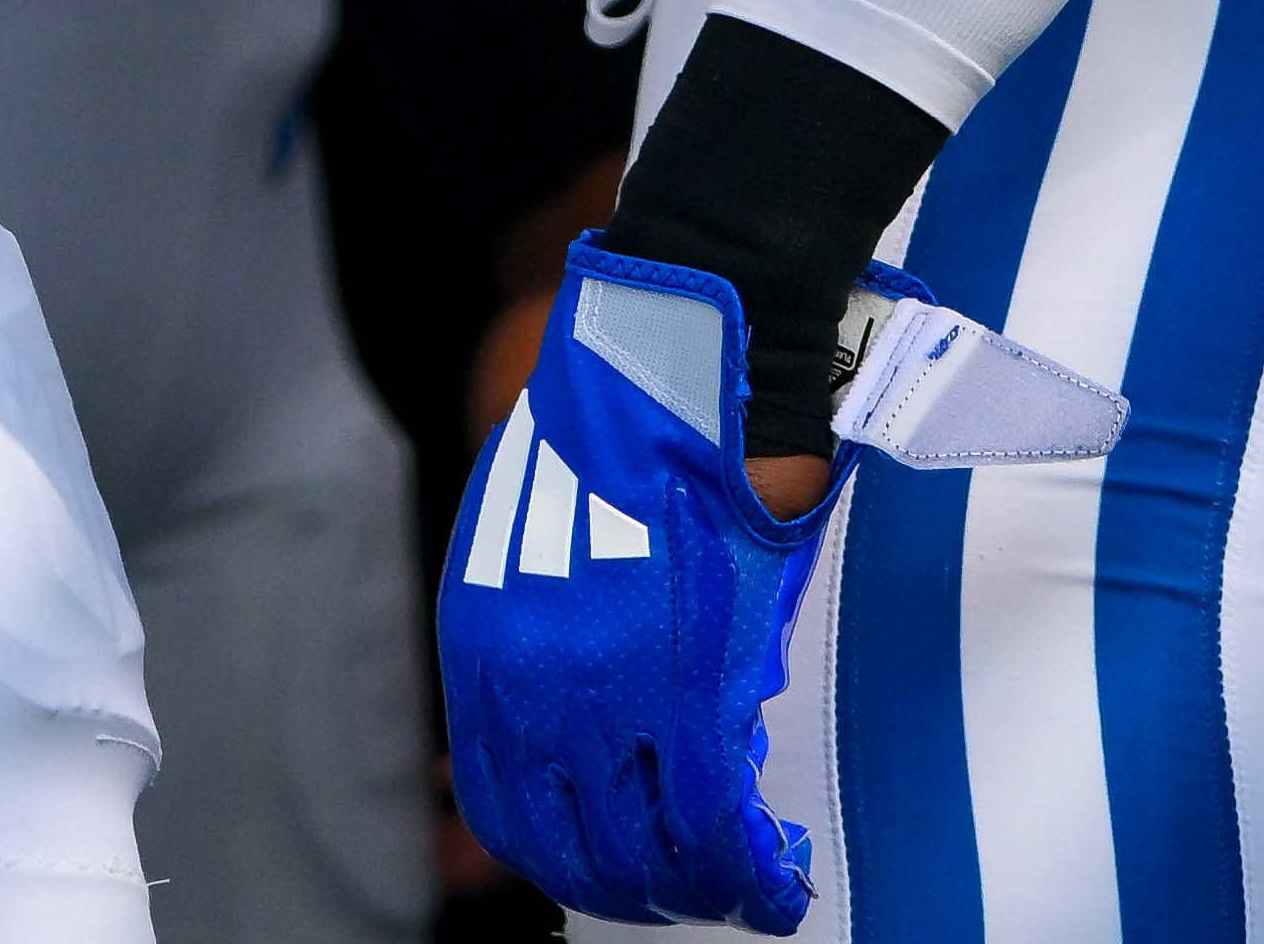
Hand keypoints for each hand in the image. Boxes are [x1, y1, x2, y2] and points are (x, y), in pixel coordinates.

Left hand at [442, 239, 826, 930]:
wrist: (678, 372)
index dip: (557, 860)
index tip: (606, 867)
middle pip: (572, 851)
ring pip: (647, 851)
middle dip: (633, 889)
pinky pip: (716, 824)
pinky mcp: (696, 693)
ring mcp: (611, 700)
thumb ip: (537, 637)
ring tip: (740, 884)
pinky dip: (750, 871)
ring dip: (696, 888)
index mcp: (486, 657)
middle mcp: (530, 695)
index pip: (503, 813)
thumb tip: (575, 713)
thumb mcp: (526, 538)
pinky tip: (777, 881)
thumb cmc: (615, 430)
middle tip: (683, 893)